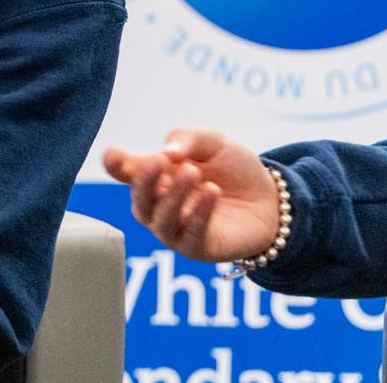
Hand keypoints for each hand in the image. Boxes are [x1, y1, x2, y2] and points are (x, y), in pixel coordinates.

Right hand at [104, 128, 281, 262]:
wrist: (272, 199)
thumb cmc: (234, 169)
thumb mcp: (213, 141)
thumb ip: (188, 139)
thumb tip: (166, 151)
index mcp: (154, 176)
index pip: (125, 172)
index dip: (115, 164)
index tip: (114, 155)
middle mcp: (158, 204)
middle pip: (139, 198)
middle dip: (143, 180)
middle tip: (159, 160)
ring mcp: (174, 229)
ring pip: (160, 219)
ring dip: (174, 196)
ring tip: (194, 173)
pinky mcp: (197, 248)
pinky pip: (190, 234)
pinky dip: (198, 213)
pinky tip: (211, 192)